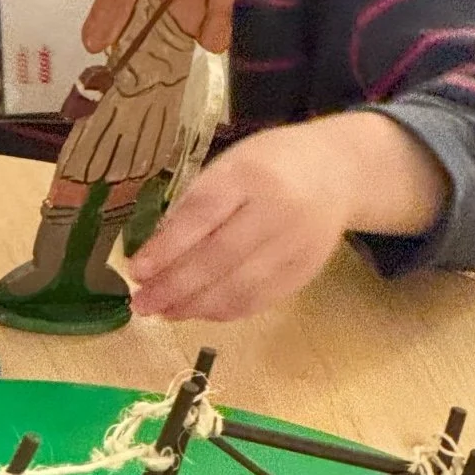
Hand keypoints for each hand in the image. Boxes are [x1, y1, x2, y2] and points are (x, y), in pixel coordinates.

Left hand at [126, 123, 350, 320]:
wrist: (338, 172)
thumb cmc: (271, 162)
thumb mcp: (232, 164)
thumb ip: (197, 202)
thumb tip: (155, 252)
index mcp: (251, 173)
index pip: (202, 214)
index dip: (167, 247)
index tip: (136, 270)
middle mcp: (277, 209)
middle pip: (218, 258)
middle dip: (174, 286)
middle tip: (142, 303)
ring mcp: (296, 244)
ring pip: (238, 287)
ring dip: (195, 306)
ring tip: (164, 312)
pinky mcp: (306, 271)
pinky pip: (259, 300)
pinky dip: (223, 312)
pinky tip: (198, 311)